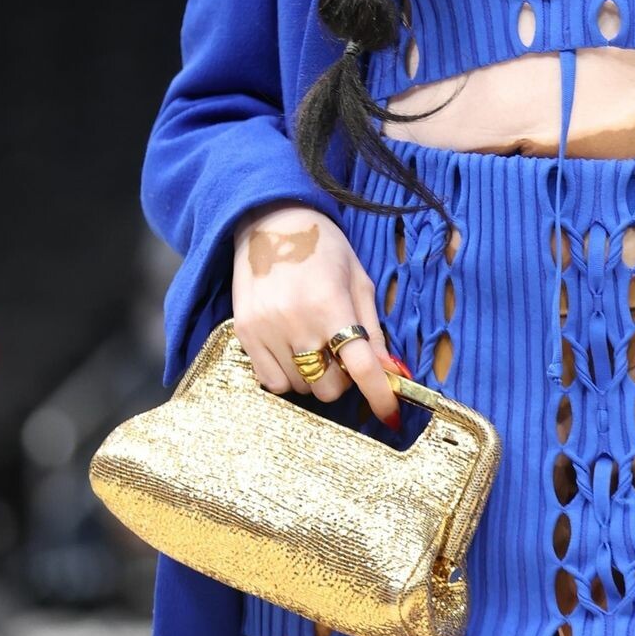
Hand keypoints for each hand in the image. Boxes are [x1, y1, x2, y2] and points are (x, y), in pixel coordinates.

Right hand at [230, 201, 402, 427]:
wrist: (271, 221)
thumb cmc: (324, 248)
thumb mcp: (359, 281)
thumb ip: (373, 329)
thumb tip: (390, 371)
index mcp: (331, 305)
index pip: (361, 366)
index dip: (379, 395)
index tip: (390, 414)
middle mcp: (296, 322)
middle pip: (328, 387)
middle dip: (342, 379)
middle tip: (342, 353)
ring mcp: (266, 331)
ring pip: (300, 388)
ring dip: (314, 377)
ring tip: (313, 344)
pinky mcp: (243, 335)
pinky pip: (270, 382)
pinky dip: (287, 377)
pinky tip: (292, 350)